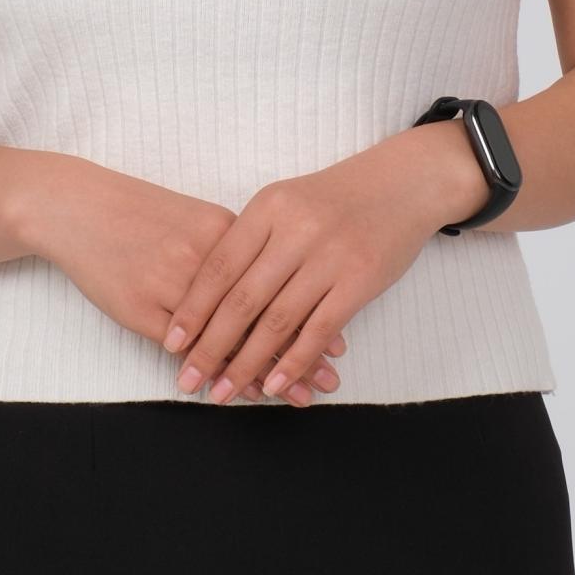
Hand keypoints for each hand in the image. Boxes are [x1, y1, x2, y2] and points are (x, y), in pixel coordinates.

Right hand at [23, 158, 349, 401]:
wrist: (76, 207)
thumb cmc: (138, 214)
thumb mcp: (194, 220)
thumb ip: (234, 250)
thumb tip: (278, 282)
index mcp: (223, 229)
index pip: (279, 283)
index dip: (311, 316)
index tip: (339, 344)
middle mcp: (203, 257)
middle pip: (261, 312)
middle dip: (301, 351)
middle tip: (329, 381)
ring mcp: (171, 283)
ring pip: (229, 336)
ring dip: (265, 370)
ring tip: (297, 396)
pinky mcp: (141, 307)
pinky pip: (189, 350)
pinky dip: (219, 372)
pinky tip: (241, 391)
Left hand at [161, 121, 486, 406]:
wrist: (402, 184)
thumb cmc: (335, 198)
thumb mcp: (285, 204)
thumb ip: (251, 242)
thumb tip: (207, 296)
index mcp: (268, 209)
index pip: (219, 268)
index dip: (193, 310)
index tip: (172, 343)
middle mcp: (295, 231)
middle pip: (242, 300)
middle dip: (210, 347)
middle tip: (189, 380)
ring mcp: (329, 256)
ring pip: (277, 321)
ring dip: (247, 363)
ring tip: (225, 391)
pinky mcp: (360, 280)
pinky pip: (319, 330)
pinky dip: (294, 362)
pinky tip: (274, 385)